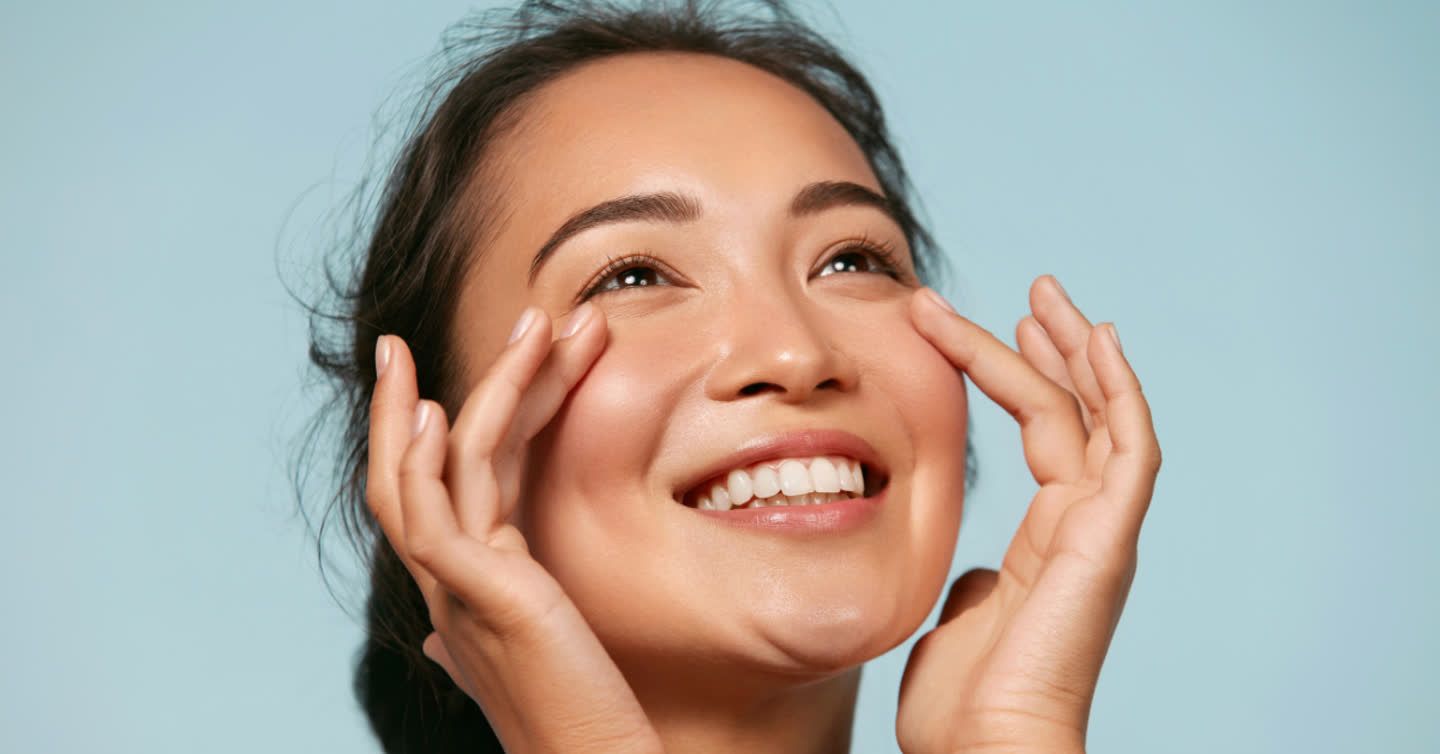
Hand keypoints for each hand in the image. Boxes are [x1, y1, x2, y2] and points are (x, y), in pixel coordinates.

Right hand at [366, 304, 661, 753]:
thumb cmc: (579, 717)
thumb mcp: (530, 656)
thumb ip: (494, 626)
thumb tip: (442, 634)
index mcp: (467, 582)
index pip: (444, 481)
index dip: (456, 416)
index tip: (484, 359)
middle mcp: (449, 580)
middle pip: (419, 463)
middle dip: (431, 389)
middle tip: (468, 324)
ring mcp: (455, 587)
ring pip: (433, 469)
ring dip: (478, 389)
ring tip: (530, 324)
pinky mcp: (476, 597)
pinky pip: (434, 515)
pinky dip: (430, 459)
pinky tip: (443, 410)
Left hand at [896, 277, 1161, 753]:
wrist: (985, 748)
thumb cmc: (966, 701)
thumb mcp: (961, 616)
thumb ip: (978, 579)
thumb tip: (977, 566)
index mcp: (1049, 539)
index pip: (1044, 433)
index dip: (1017, 375)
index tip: (980, 330)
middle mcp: (1082, 526)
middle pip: (1079, 413)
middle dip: (1056, 347)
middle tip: (1035, 291)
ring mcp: (1100, 530)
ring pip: (1101, 416)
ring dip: (1077, 350)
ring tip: (1048, 294)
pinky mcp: (1108, 539)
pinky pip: (1128, 449)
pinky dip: (1119, 391)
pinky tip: (1097, 340)